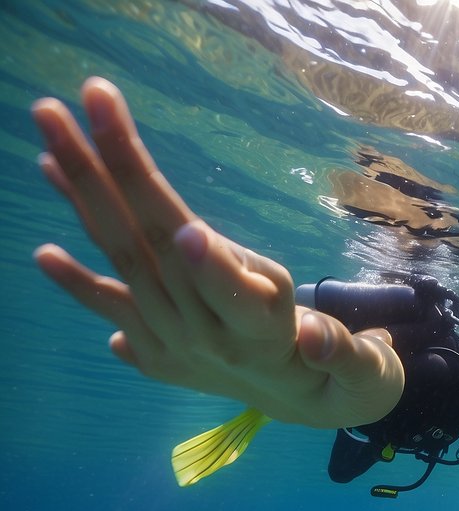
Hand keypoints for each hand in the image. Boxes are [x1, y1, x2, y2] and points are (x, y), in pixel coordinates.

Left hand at [31, 77, 404, 427]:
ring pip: (125, 262)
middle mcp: (209, 342)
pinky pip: (110, 302)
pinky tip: (41, 248)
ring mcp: (173, 346)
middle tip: (88, 100)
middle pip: (161, 252)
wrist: (304, 408)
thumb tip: (314, 336)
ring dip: (85, 192)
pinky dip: (75, 278)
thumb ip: (341, 350)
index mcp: (268, 340)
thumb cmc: (342, 370)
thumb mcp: (363, 369)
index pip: (235, 297)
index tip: (189, 231)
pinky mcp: (154, 351)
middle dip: (121, 174)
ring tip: (50, 130)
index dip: (214, 268)